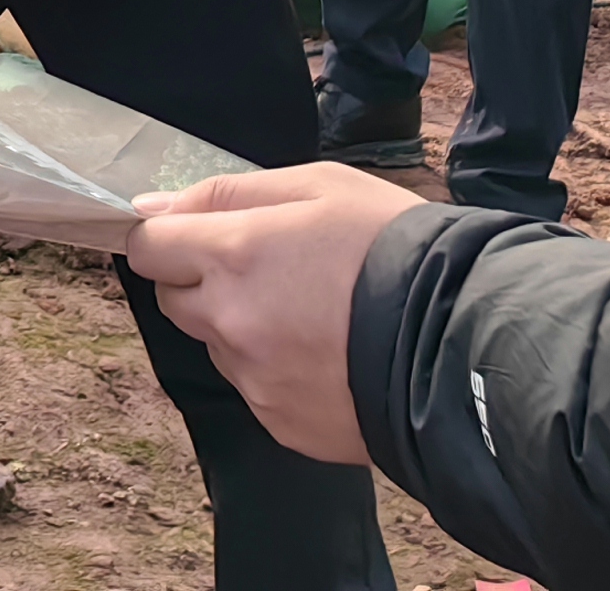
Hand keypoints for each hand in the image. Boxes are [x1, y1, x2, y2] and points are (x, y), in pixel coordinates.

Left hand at [124, 161, 418, 464]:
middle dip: (202, 281)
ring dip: (242, 327)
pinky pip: (256, 390)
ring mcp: (255, 381)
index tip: (192, 235)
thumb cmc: (394, 248)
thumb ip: (227, 192)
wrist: (462, 340)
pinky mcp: (281, 424)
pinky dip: (276, 371)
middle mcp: (231, 323)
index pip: (148, 247)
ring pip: (218, 346)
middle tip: (267, 268)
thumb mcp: (319, 186)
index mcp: (233, 254)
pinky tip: (327, 354)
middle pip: (174, 300)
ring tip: (312, 313)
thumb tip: (154, 208)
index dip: (166, 236)